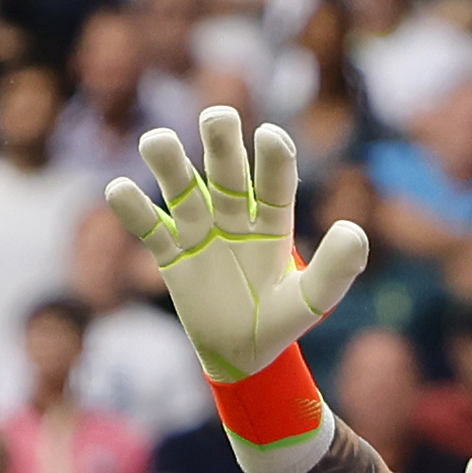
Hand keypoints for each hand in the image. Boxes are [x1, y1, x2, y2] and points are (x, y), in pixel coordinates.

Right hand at [106, 107, 369, 385]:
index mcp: (274, 221)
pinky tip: (118, 189)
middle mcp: (236, 215)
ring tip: (155, 141)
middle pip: (226, 171)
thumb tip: (353, 230)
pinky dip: (133, 210)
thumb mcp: (311, 302)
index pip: (275, 182)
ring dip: (169, 165)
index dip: (273, 159)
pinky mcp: (171, 254)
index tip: (269, 136)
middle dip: (222, 143)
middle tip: (217, 117)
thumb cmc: (278, 323)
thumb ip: (335, 271)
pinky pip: (151, 228)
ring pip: (183, 190)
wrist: (241, 355)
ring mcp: (201, 231)